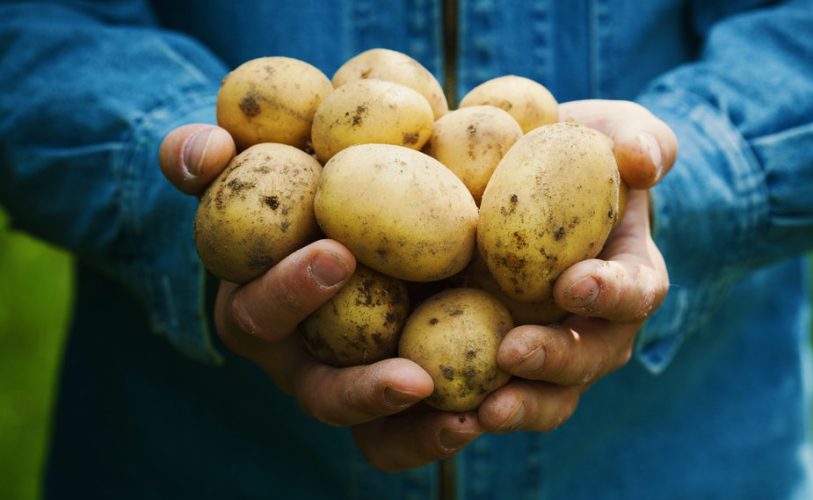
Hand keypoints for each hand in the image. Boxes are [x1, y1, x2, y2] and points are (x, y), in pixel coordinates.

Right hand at [159, 125, 480, 470]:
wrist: (364, 199)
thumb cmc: (299, 181)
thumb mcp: (252, 161)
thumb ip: (209, 155)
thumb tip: (205, 151)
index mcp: (261, 310)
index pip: (261, 313)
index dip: (291, 291)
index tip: (338, 254)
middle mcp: (307, 360)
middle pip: (323, 395)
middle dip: (362, 390)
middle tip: (414, 378)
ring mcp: (358, 382)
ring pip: (376, 435)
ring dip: (417, 433)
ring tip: (465, 422)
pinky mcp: (408, 388)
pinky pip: (422, 430)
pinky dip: (448, 428)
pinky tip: (490, 413)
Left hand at [477, 100, 673, 432]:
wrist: (517, 180)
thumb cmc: (573, 153)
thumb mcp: (611, 130)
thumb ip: (640, 138)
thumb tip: (642, 160)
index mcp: (627, 276)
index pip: (636, 291)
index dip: (612, 293)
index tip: (573, 283)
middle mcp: (594, 326)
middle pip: (589, 358)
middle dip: (556, 361)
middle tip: (514, 353)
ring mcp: (547, 350)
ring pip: (547, 397)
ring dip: (519, 407)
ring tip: (481, 412)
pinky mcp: (495, 362)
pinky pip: (490, 398)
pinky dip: (467, 412)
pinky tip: (433, 412)